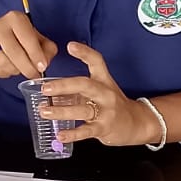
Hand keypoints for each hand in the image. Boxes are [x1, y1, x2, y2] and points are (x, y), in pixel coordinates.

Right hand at [0, 11, 56, 80]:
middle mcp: (0, 26)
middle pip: (14, 52)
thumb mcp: (38, 39)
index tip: (42, 66)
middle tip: (36, 74)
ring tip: (23, 68)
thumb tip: (45, 62)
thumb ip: (47, 49)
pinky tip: (12, 68)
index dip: (36, 54)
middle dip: (27, 67)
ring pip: (5, 63)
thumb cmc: (21, 39)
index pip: (27, 37)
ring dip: (18, 70)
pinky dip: (9, 73)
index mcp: (15, 18)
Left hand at [39, 43, 158, 146]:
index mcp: (103, 80)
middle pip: (85, 85)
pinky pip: (86, 131)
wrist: (136, 123)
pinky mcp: (104, 128)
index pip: (96, 61)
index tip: (70, 46)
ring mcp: (106, 111)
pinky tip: (60, 134)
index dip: (84, 52)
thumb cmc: (113, 105)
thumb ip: (76, 89)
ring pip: (82, 109)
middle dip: (63, 86)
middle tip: (45, 88)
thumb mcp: (99, 90)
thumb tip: (49, 92)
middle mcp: (105, 93)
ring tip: (44, 111)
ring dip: (61, 111)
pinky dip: (72, 134)